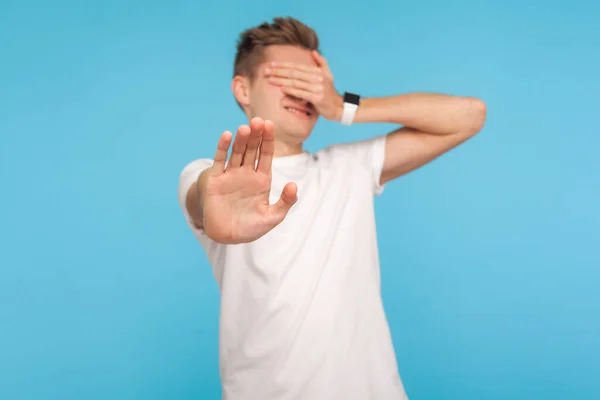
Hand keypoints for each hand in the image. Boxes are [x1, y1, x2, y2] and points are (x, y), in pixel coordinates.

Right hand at [201, 117, 297, 243]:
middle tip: (259, 120)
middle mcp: (246, 173)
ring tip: (246, 127)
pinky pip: (220, 161)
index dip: (268, 140)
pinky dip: (223, 147)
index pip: (266, 154)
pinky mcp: (216, 180)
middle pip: (252, 149)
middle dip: (256, 135)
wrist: (227, 236)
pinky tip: (227, 135)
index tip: (270, 125)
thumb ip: (286, 202)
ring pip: (237, 152)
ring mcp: (231, 175)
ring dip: (241, 139)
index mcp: (262, 179)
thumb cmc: (251, 227)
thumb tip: (293, 184)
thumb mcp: (273, 217)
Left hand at [264, 50, 342, 120]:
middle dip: (278, 71)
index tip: (271, 65)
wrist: (339, 107)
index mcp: (318, 71)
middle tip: (266, 71)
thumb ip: (321, 62)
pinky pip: (301, 93)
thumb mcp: (328, 75)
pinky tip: (281, 89)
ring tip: (269, 79)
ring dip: (281, 80)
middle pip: (294, 73)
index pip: (297, 66)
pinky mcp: (317, 98)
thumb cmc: (330, 93)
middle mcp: (318, 77)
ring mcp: (318, 87)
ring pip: (295, 82)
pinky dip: (290, 90)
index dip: (283, 65)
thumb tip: (313, 51)